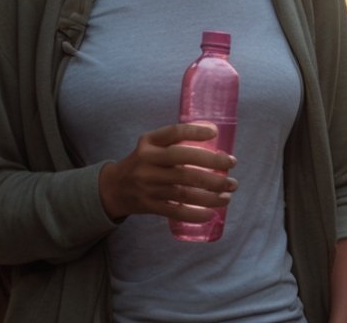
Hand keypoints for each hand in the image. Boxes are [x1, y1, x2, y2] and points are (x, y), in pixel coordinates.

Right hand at [98, 123, 237, 221]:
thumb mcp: (152, 145)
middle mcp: (147, 163)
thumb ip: (176, 139)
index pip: (172, 133)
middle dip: (212, 165)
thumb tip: (214, 132)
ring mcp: (147, 186)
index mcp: (149, 143)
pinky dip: (195, 214)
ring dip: (210, 194)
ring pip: (183, 191)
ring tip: (229, 193)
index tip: (215, 133)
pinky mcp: (149, 206)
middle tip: (232, 167)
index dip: (194, 132)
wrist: (113, 188)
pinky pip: (176, 211)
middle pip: (183, 164)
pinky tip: (211, 213)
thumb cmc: (143, 162)